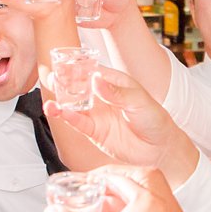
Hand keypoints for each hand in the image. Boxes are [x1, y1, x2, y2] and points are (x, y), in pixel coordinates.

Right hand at [44, 65, 199, 183]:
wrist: (160, 148)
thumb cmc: (155, 119)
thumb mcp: (140, 101)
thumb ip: (117, 93)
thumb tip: (97, 81)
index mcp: (114, 82)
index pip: (92, 71)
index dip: (78, 67)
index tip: (65, 64)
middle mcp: (102, 97)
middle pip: (78, 86)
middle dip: (63, 82)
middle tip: (51, 77)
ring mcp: (97, 114)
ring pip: (74, 104)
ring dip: (61, 101)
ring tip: (50, 98)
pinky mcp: (94, 131)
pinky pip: (78, 122)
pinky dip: (67, 117)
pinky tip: (58, 112)